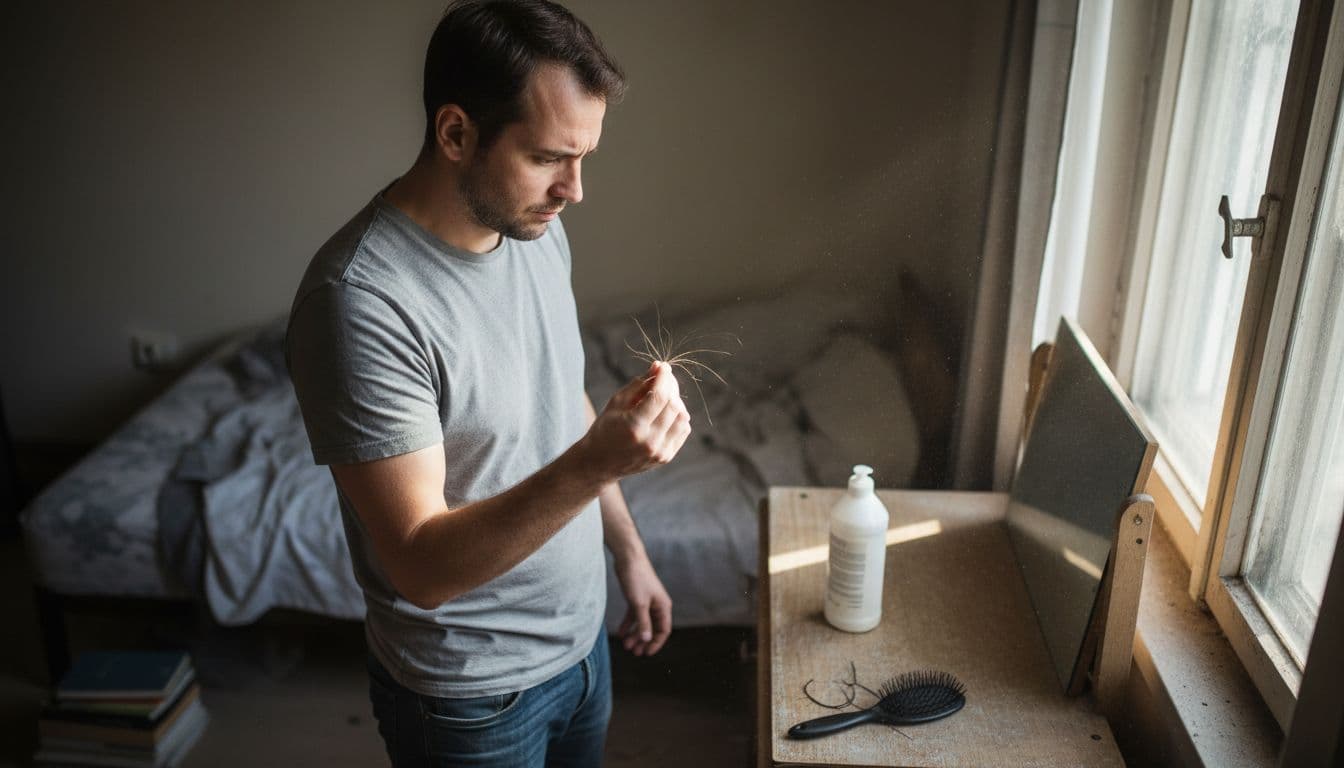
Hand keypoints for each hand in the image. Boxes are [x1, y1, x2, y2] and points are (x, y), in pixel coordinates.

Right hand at [580, 362, 690, 481]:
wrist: (599, 463)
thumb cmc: (605, 428)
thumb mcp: (616, 403)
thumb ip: (639, 384)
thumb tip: (659, 367)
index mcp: (634, 427)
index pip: (659, 397)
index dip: (664, 378)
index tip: (662, 367)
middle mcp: (650, 442)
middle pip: (674, 407)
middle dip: (671, 388)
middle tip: (663, 379)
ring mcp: (660, 452)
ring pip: (683, 419)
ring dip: (676, 403)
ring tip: (663, 397)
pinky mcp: (666, 457)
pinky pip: (683, 430)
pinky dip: (678, 417)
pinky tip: (665, 413)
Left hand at [614, 552, 671, 655]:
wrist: (628, 558)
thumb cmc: (637, 578)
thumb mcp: (639, 604)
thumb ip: (643, 623)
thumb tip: (647, 640)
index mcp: (663, 606)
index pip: (663, 630)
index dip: (656, 643)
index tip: (646, 653)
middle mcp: (657, 605)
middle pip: (652, 628)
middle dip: (644, 641)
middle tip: (634, 652)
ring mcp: (647, 601)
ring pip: (642, 623)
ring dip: (635, 634)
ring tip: (626, 645)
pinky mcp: (636, 597)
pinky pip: (634, 615)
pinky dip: (628, 624)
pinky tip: (620, 633)